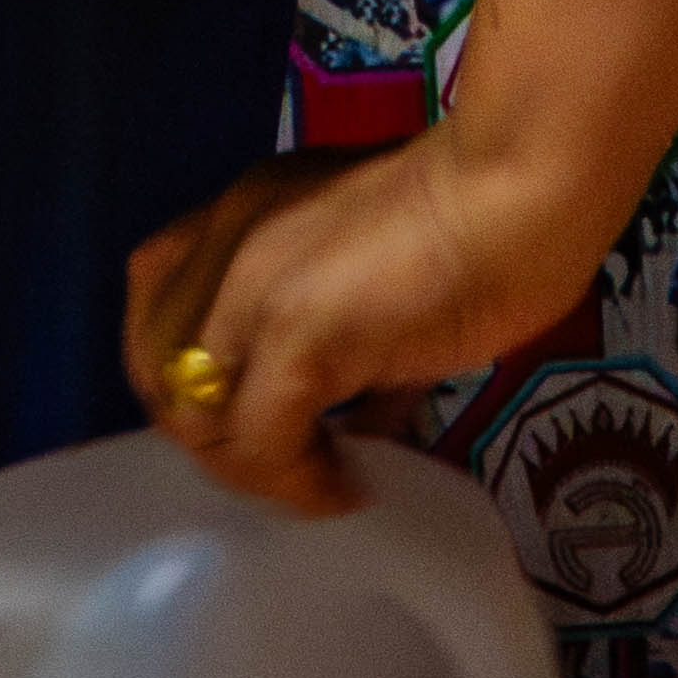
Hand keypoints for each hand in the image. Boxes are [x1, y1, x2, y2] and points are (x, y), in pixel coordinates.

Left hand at [121, 128, 599, 507]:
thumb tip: (350, 427)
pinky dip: (299, 484)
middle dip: (214, 434)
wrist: (521, 188)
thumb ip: (341, 330)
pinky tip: (348, 488)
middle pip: (159, 370)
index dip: (191, 380)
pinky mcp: (294, 335)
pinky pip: (263, 445)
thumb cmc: (477, 217)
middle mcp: (228, 238)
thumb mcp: (376, 265)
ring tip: (317, 482)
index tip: (253, 421)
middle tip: (282, 464)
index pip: (155, 306)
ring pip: (201, 420)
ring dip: (255, 469)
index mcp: (243, 210)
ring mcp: (252, 287)